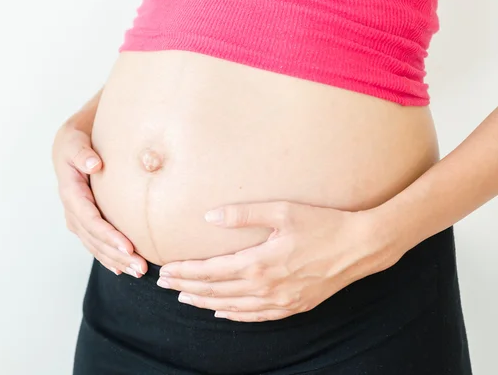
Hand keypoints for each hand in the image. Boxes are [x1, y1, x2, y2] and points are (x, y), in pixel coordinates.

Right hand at [52, 101, 146, 277]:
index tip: (128, 247)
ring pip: (95, 245)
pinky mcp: (85, 219)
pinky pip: (95, 243)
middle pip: (93, 238)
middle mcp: (72, 207)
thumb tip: (92, 164)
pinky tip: (123, 268)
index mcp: (70, 190)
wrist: (74, 141)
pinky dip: (108, 257)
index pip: (89, 218)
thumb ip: (81, 152)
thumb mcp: (75, 139)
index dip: (107, 235)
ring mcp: (77, 216)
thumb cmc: (78, 138)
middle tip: (140, 267)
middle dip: (116, 255)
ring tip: (138, 271)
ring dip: (115, 261)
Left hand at [157, 201, 401, 321]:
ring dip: (206, 303)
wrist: (361, 247)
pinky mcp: (294, 306)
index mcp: (260, 263)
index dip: (186, 272)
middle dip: (188, 288)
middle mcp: (266, 287)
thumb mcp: (283, 211)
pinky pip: (256, 316)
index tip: (166, 271)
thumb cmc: (323, 224)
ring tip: (185, 298)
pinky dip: (234, 315)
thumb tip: (209, 216)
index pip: (211, 271)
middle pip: (217, 291)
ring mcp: (281, 301)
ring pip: (233, 307)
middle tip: (166, 286)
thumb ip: (243, 215)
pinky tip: (222, 312)